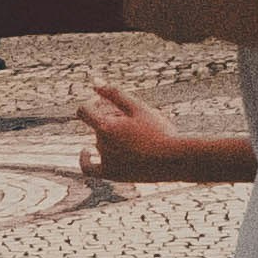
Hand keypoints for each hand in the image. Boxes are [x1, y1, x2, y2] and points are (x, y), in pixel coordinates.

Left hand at [76, 79, 201, 181]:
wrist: (172, 161)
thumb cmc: (157, 131)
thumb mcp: (138, 107)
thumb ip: (115, 94)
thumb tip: (95, 83)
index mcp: (105, 127)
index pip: (84, 111)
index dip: (92, 104)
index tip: (103, 102)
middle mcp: (101, 145)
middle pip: (98, 125)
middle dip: (111, 117)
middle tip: (134, 117)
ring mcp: (106, 161)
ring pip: (101, 142)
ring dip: (112, 134)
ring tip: (137, 132)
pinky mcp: (112, 174)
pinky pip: (90, 168)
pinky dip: (86, 159)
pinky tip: (87, 152)